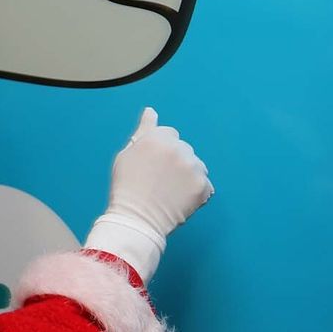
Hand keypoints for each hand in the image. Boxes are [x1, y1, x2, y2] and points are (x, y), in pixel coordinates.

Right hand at [84, 107, 212, 281]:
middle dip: (175, 161)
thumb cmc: (127, 187)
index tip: (151, 165)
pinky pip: (205, 186)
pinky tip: (179, 200)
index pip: (169, 135)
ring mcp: (194, 168)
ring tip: (170, 191)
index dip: (159, 151)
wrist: (136, 219)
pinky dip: (196, 192)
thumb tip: (151, 111)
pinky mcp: (204, 187)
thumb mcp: (127, 154)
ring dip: (188, 174)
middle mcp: (179, 149)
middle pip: (184, 149)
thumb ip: (144, 130)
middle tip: (159, 180)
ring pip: (197, 166)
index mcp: (159, 138)